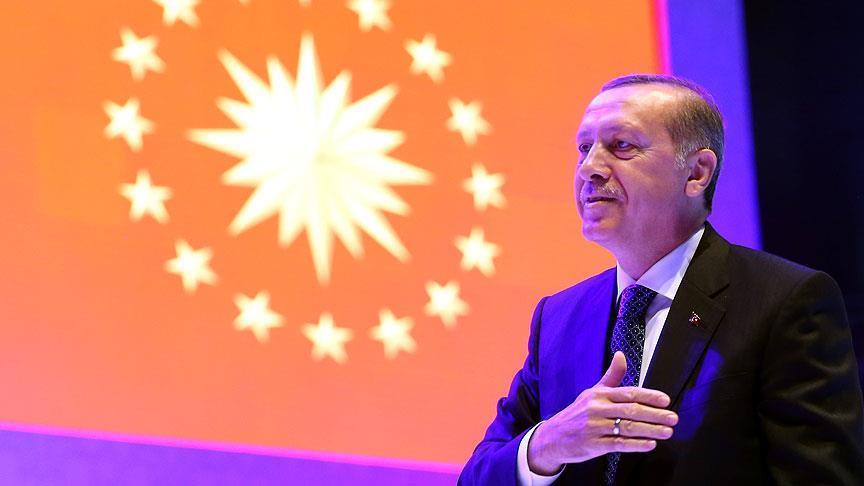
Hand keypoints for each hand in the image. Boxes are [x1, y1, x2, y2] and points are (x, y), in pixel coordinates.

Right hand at [527, 352, 677, 474]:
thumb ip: (611, 376)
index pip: (629, 393)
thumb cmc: (577, 414)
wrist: (553, 437)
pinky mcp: (594, 445)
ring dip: (651, 430)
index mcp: (599, 395)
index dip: (649, 396)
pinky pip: (619, 444)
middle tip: (673, 418)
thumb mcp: (592, 393)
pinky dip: (636, 445)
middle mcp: (597, 409)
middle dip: (655, 414)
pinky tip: (650, 444)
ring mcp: (595, 427)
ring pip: (628, 427)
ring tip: (667, 432)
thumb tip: (621, 355)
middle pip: (631, 410)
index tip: (666, 400)